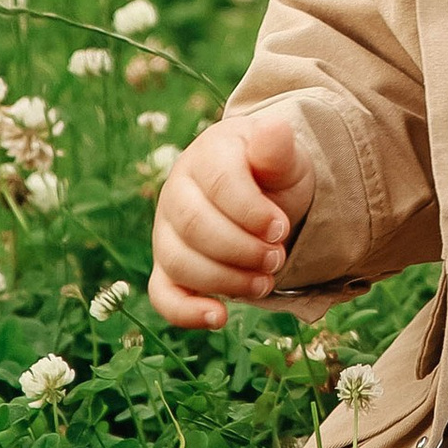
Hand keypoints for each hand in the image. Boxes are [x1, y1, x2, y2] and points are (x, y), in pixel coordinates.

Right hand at [148, 101, 302, 329]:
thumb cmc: (271, 175)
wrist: (262, 196)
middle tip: (277, 258)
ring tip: (265, 282)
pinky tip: (220, 318)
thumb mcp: (284, 158)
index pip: (218, 184)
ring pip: (180, 261)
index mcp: (206, 156)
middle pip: (196, 226)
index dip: (251, 211)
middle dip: (242, 249)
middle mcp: (177, 192)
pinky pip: (163, 294)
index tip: (282, 229)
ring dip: (226, 279)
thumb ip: (277, 148)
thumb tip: (273, 129)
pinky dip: (186, 312)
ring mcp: (167, 232)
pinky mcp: (167, 267)